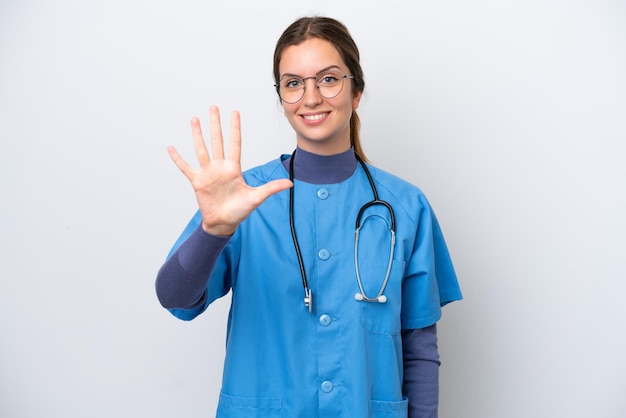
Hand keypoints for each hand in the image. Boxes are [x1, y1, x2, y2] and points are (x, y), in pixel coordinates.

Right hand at [167, 106, 292, 235]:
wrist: (224, 223)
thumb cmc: (240, 211)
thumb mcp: (257, 198)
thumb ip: (271, 188)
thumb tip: (290, 184)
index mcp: (234, 168)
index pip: (235, 143)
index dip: (235, 128)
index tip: (235, 112)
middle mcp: (220, 167)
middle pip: (217, 140)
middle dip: (216, 124)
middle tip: (213, 107)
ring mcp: (208, 173)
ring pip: (201, 149)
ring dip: (197, 134)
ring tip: (194, 119)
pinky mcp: (197, 182)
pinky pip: (185, 167)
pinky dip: (178, 159)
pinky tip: (171, 148)